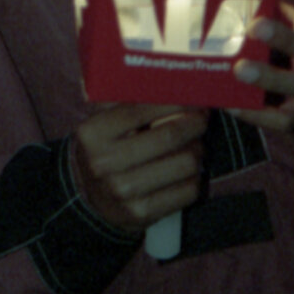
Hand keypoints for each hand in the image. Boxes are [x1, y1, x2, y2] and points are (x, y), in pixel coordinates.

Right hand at [73, 103, 207, 234]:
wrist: (90, 199)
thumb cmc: (105, 150)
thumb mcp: (102, 123)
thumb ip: (124, 100)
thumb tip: (163, 80)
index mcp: (93, 133)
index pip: (140, 110)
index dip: (174, 102)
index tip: (194, 97)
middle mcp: (104, 162)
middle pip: (168, 136)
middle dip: (194, 124)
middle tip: (203, 118)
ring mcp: (123, 191)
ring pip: (183, 164)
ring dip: (198, 151)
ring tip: (196, 144)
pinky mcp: (141, 213)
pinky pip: (187, 191)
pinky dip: (195, 177)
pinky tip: (189, 170)